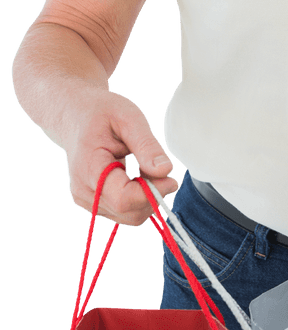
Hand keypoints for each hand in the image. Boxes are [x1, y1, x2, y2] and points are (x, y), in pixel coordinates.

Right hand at [65, 90, 180, 225]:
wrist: (75, 116)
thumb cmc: (101, 113)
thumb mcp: (128, 118)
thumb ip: (147, 146)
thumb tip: (165, 171)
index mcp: (89, 169)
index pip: (124, 200)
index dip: (152, 193)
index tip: (171, 178)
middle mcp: (84, 191)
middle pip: (129, 212)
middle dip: (153, 195)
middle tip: (161, 168)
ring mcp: (87, 200)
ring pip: (129, 216)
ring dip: (147, 197)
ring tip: (147, 167)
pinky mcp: (94, 203)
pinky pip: (124, 212)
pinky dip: (139, 198)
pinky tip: (138, 175)